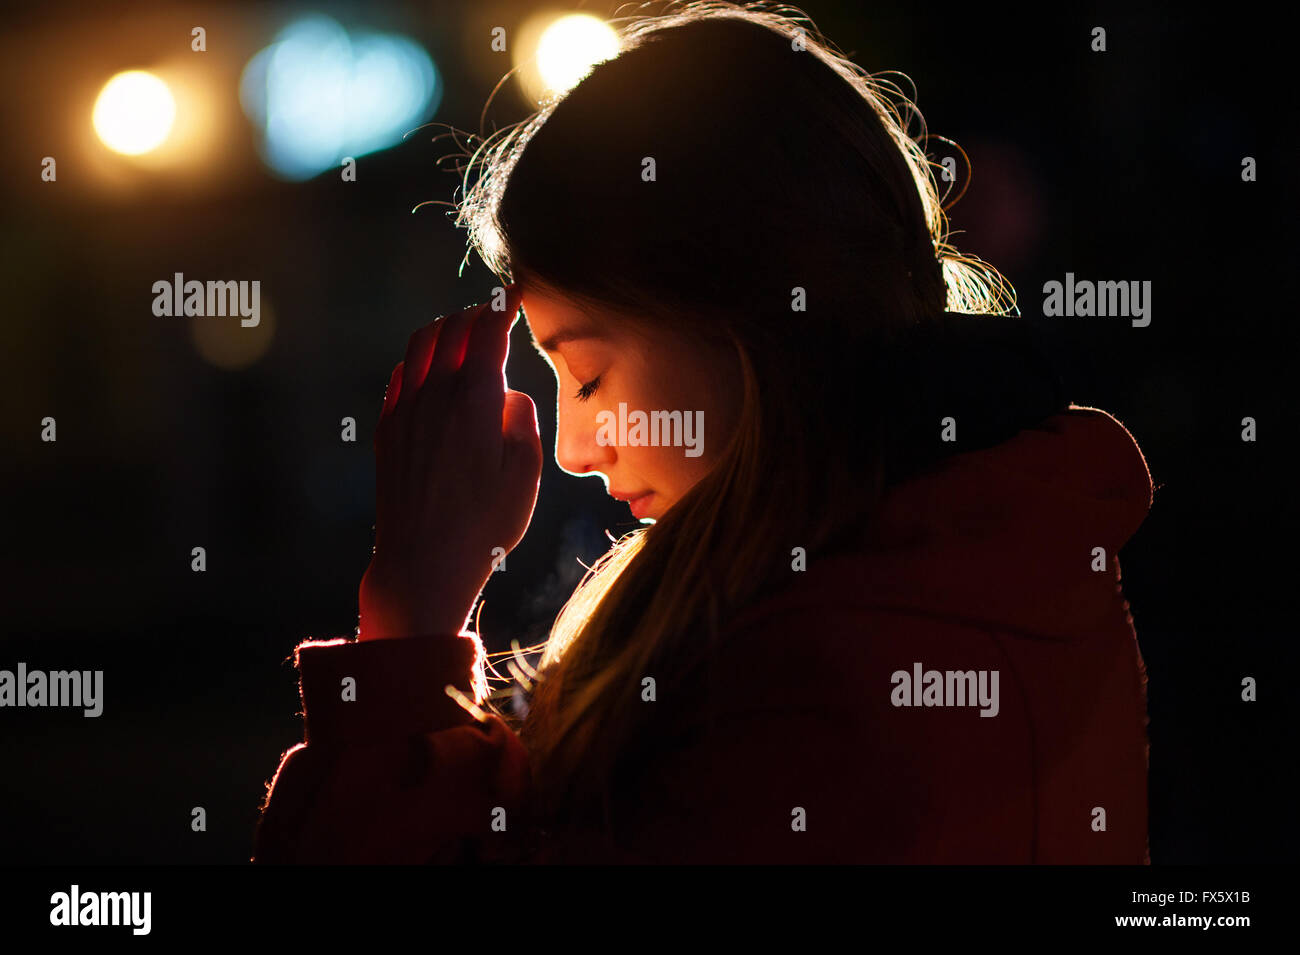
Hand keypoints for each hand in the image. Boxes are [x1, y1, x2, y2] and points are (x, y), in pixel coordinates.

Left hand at [358, 285, 542, 640]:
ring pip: (419, 346)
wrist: (423, 564)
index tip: (516, 292)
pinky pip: (399, 375)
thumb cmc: (484, 525)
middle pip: (451, 330)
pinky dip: (418, 357)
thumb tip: (508, 397)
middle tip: (494, 311)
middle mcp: (434, 397)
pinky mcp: (388, 432)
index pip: (488, 334)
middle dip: (475, 313)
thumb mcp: (527, 474)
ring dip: (443, 328)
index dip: (504, 307)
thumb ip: (522, 421)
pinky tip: (429, 366)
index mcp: (474, 402)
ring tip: (462, 329)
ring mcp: (405, 412)